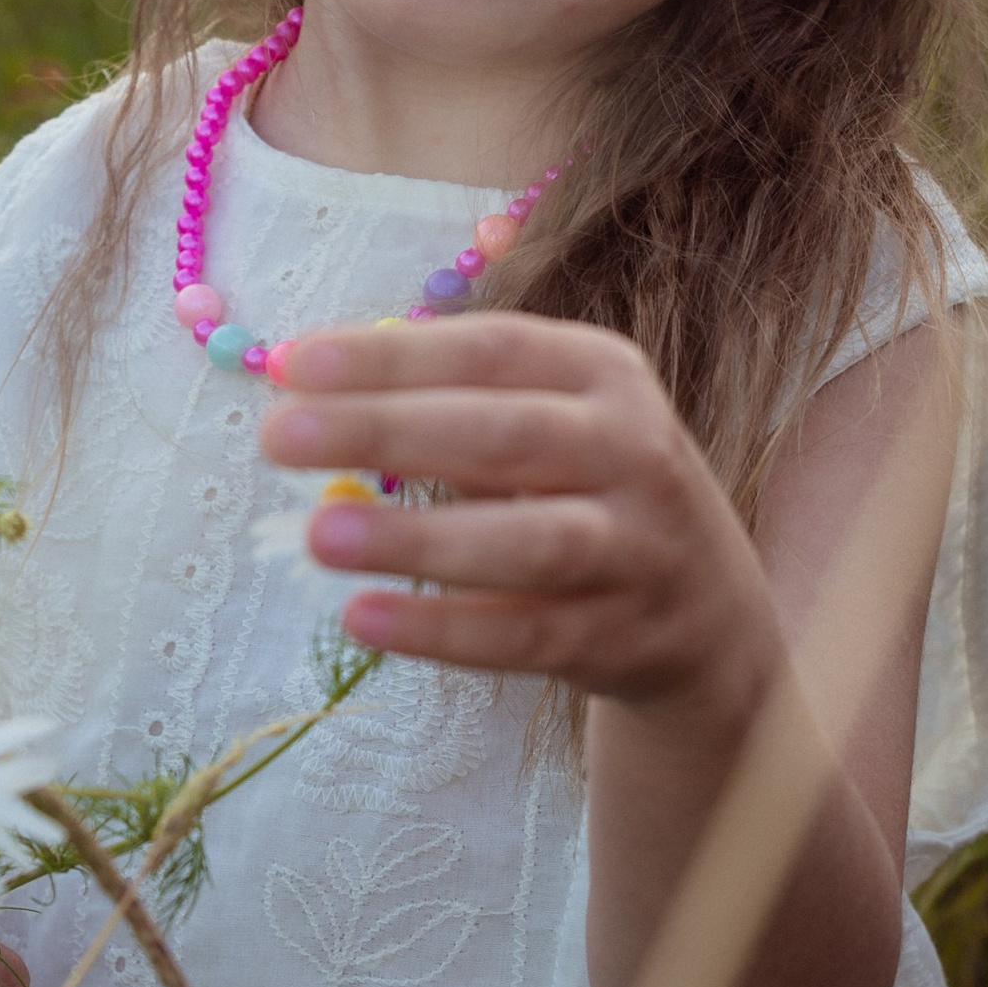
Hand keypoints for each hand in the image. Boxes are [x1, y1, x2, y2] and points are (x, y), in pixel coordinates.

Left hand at [259, 312, 781, 731]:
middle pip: (504, 435)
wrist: (708, 609)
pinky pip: (526, 634)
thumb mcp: (548, 420)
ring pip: (529, 541)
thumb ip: (445, 402)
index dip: (390, 356)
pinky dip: (443, 628)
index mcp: (604, 374)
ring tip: (319, 535)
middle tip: (279, 436)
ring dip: (419, 538)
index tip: (291, 364)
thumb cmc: (584, 489)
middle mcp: (634, 450)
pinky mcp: (623, 636)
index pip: (491, 350)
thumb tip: (304, 389)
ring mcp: (638, 547)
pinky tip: (365, 618)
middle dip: (386, 431)